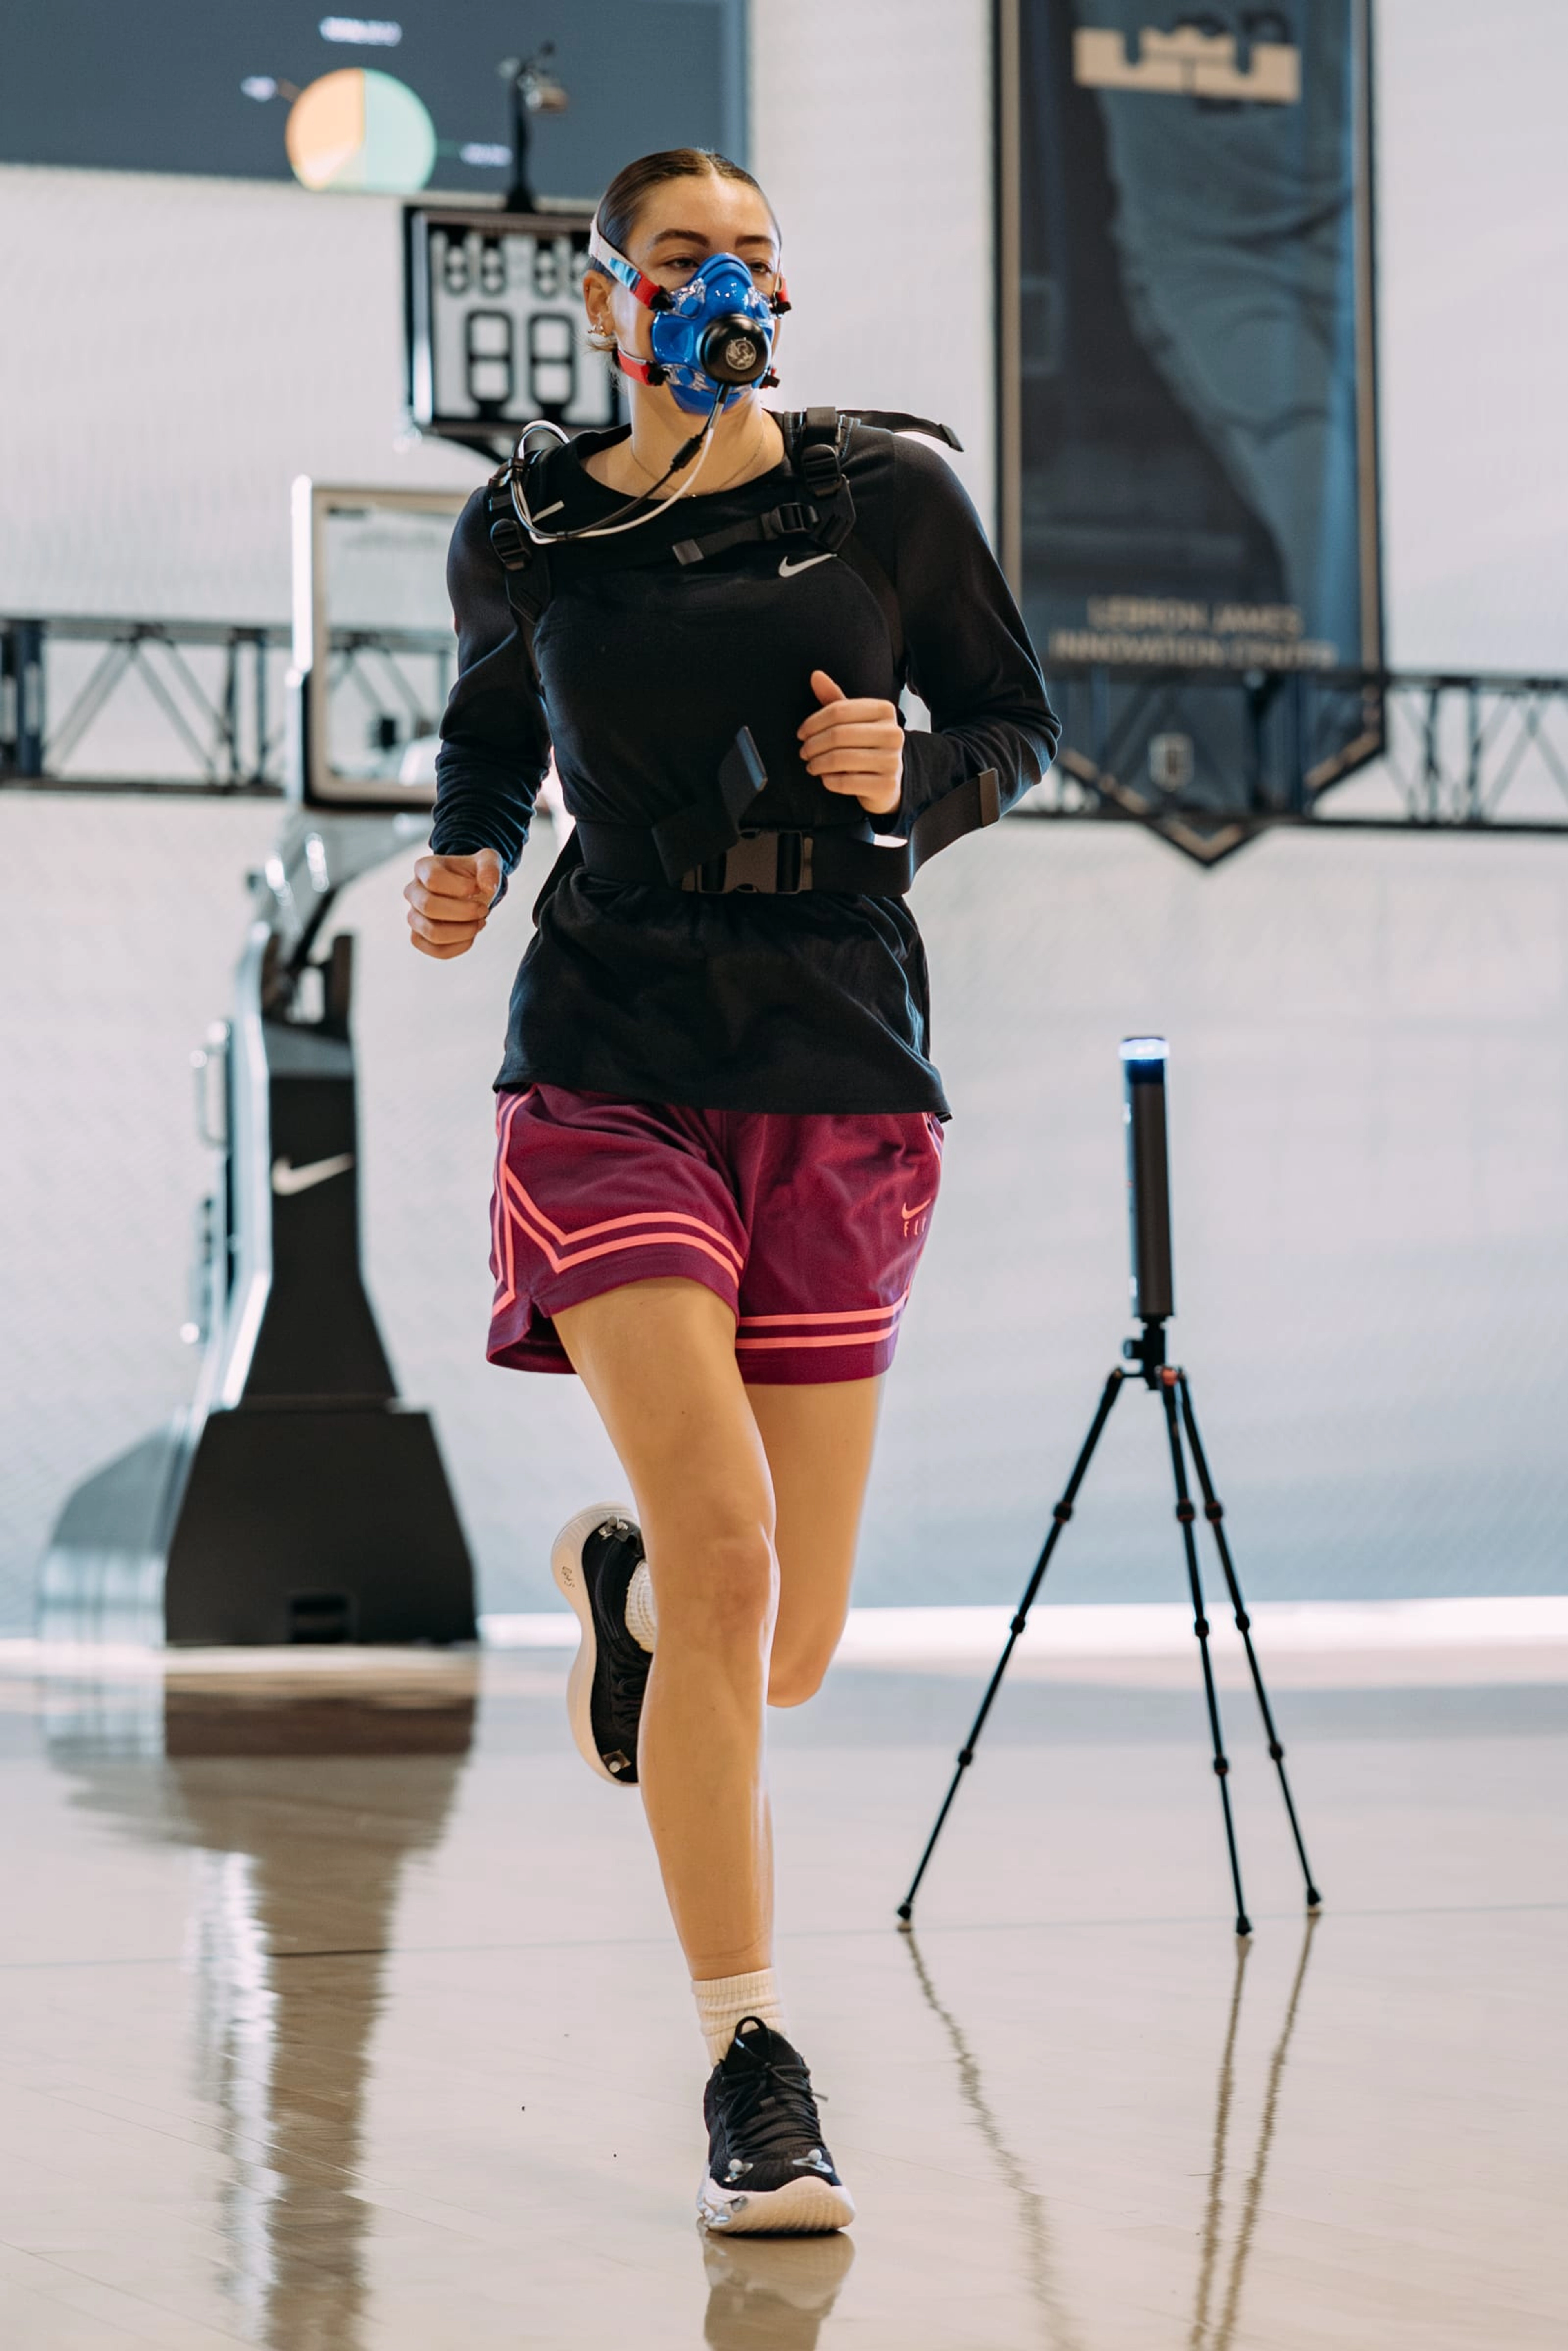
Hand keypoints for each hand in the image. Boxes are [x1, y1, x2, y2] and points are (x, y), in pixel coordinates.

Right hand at [404, 847, 501, 958]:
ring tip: (479, 922)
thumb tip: (488, 888)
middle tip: (484, 909)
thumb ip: (490, 868)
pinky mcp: (420, 938)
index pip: (433, 879)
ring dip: (464, 931)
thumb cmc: (475, 875)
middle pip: (429, 906)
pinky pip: (436, 950)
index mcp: (424, 867)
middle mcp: (413, 892)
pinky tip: (472, 935)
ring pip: (432, 933)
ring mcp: (413, 916)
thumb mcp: (488, 861)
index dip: (461, 887)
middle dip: (464, 912)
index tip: (478, 888)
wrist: (470, 891)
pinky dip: (460, 946)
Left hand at [797, 669, 903, 816]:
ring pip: (840, 759)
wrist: (888, 782)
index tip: (802, 733)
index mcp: (885, 710)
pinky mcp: (886, 786)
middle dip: (813, 745)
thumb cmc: (866, 746)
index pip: (838, 710)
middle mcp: (893, 733)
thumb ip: (834, 699)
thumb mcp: (853, 721)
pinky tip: (825, 778)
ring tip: (811, 765)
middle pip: (838, 734)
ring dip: (818, 763)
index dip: (813, 722)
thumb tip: (815, 675)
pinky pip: (846, 782)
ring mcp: (892, 761)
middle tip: (803, 752)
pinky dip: (829, 780)